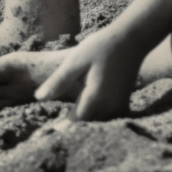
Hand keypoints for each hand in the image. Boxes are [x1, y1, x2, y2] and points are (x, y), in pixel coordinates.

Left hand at [28, 25, 145, 120]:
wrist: (132, 39)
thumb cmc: (101, 47)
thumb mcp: (75, 60)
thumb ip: (59, 81)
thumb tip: (38, 98)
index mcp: (96, 97)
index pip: (76, 121)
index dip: (62, 126)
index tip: (49, 131)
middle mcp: (110, 106)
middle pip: (87, 123)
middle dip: (73, 126)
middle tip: (54, 130)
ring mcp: (119, 105)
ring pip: (98, 121)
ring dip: (85, 122)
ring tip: (68, 120)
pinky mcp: (123, 101)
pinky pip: (107, 115)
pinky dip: (96, 115)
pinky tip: (85, 108)